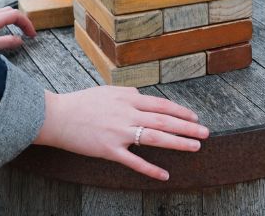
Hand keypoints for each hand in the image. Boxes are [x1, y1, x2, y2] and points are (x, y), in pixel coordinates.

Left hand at [0, 7, 36, 51]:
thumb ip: (6, 43)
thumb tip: (20, 40)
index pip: (17, 15)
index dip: (27, 24)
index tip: (32, 35)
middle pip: (11, 11)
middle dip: (22, 20)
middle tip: (27, 32)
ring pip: (3, 12)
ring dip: (13, 19)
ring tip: (17, 30)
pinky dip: (5, 20)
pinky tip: (1, 30)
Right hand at [34, 86, 208, 180]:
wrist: (58, 116)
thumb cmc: (83, 102)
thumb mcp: (109, 91)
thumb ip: (129, 95)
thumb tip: (144, 96)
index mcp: (128, 98)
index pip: (161, 104)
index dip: (180, 111)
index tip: (195, 117)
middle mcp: (127, 113)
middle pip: (164, 120)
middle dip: (187, 127)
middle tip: (205, 133)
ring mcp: (119, 132)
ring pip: (155, 138)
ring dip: (178, 142)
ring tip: (195, 147)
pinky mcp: (109, 150)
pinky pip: (134, 161)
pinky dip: (150, 169)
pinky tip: (164, 175)